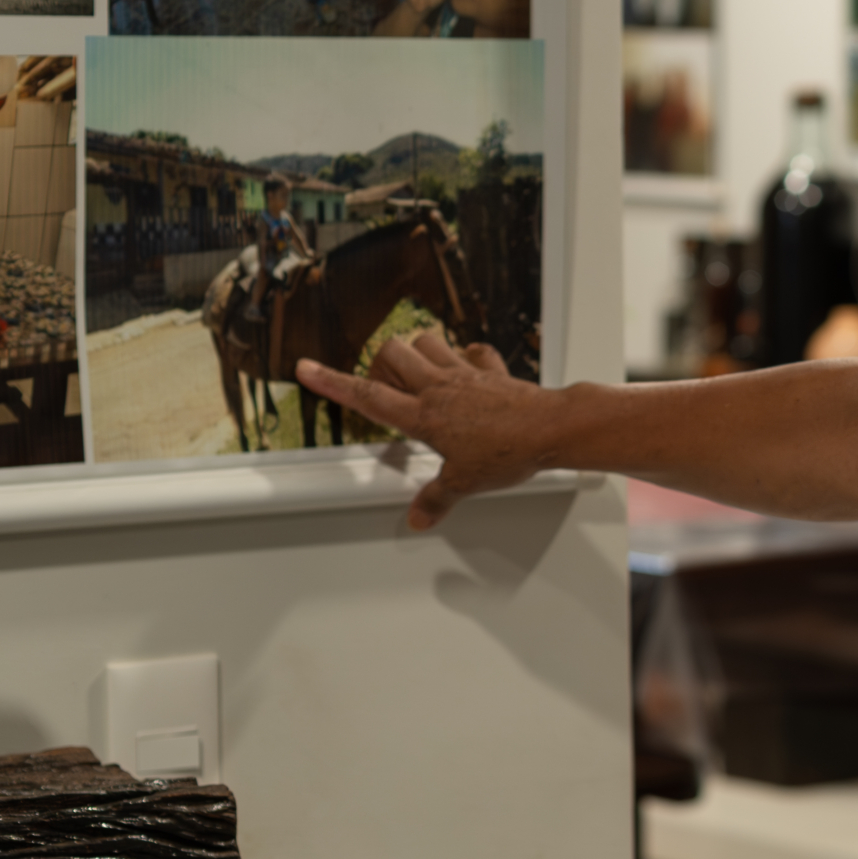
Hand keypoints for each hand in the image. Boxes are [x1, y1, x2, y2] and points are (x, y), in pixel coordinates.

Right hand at [298, 334, 551, 528]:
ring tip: (420, 374)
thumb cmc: (508, 452)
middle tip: (386, 385)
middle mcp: (439, 387)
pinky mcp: (491, 369)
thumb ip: (437, 498)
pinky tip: (468, 369)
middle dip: (380, 363)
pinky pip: (473, 350)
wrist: (550, 428)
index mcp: (424, 416)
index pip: (368, 397)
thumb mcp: (465, 483)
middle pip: (392, 354)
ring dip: (417, 351)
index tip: (307, 368)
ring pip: (427, 341)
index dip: (332, 383)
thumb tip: (419, 517)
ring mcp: (465, 373)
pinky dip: (466, 355)